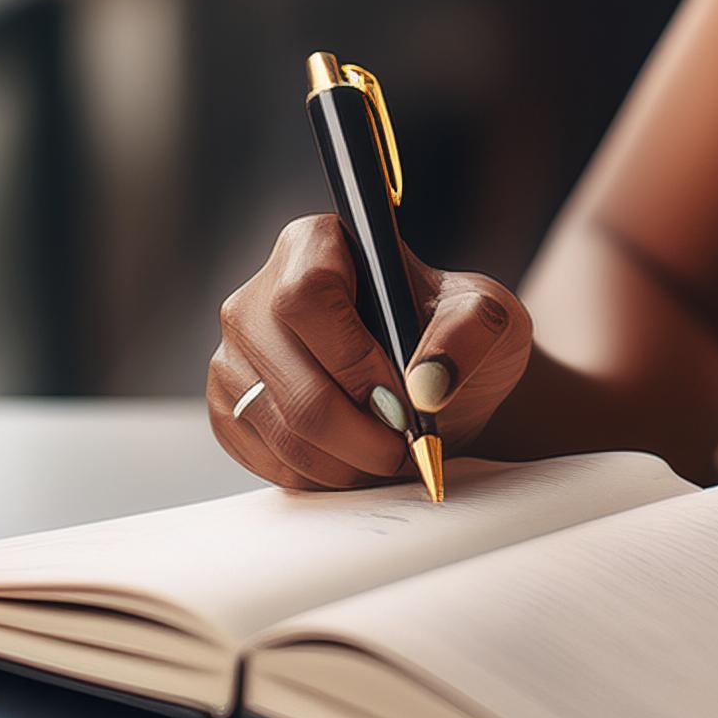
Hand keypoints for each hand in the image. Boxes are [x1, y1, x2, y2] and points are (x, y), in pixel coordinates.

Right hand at [207, 213, 533, 489]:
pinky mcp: (228, 408)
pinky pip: (264, 455)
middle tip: (403, 448)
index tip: (399, 397)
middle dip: (353, 426)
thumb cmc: (456, 337)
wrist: (434, 386)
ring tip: (388, 456)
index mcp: (316, 243)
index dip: (350, 355)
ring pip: (275, 420)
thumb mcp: (489, 318)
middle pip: (286, 369)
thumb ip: (471, 333)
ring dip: (341, 458)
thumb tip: (427, 383)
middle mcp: (259, 293)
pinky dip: (317, 474)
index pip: (305, 295)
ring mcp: (235, 353)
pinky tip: (354, 461)